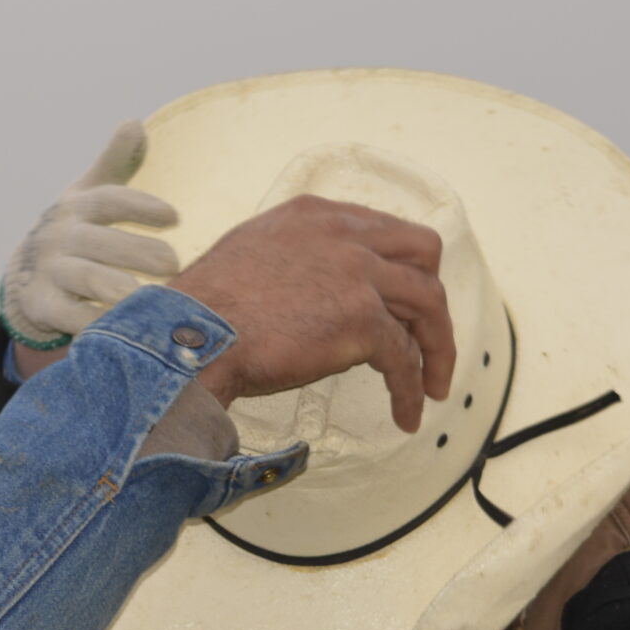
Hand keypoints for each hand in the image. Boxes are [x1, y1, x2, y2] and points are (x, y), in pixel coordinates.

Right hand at [1, 121, 181, 346]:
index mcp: (76, 208)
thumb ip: (114, 163)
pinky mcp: (43, 306)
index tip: (174, 216)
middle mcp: (61, 238)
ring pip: (86, 278)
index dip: (139, 206)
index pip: (108, 201)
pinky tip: (122, 327)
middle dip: (137, 252)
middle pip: (100, 243)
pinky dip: (94, 322)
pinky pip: (70, 315)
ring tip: (148, 296)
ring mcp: (50, 272)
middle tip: (175, 263)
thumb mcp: (88, 195)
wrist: (25, 276)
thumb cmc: (73, 232)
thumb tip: (135, 124)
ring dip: (116, 286)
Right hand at [169, 195, 455, 432]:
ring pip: (428, 304)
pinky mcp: (362, 321)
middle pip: (423, 254)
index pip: (383, 229)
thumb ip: (294, 257)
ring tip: (432, 387)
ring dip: (437, 348)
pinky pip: (403, 358)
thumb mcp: (251, 253)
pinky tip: (406, 414)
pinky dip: (410, 390)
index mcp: (316, 216)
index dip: (398, 267)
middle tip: (427, 338)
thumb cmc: (204, 310)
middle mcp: (345, 235)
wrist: (192, 336)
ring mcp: (357, 276)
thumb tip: (314, 290)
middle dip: (430, 298)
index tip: (400, 300)